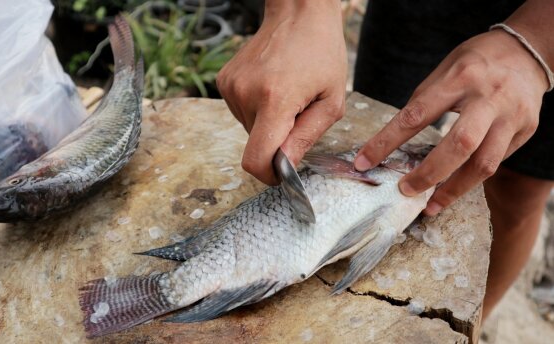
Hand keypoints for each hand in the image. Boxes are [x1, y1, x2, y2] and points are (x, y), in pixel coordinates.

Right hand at [217, 0, 346, 184]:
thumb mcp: (330, 102)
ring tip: (285, 95)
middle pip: (255, 145)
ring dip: (267, 123)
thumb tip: (284, 168)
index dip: (268, 175)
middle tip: (296, 114)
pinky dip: (257, 110)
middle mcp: (245, 94)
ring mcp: (231, 86)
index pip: (255, 160)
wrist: (298, 13)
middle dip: (276, 141)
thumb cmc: (322, 54)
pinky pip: (241, 112)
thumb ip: (305, 138)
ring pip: (248, 129)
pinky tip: (271, 87)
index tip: (282, 172)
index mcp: (274, 100)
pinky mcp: (224, 81)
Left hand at [354, 29, 548, 215]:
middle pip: (459, 144)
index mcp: (458, 78)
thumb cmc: (475, 62)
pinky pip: (496, 162)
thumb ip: (425, 102)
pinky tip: (455, 188)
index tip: (363, 163)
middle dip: (428, 174)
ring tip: (430, 206)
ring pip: (484, 164)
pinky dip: (472, 178)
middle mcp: (488, 97)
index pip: (416, 115)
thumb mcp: (445, 70)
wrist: (528, 50)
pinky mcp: (525, 130)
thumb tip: (396, 138)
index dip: (386, 142)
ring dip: (454, 190)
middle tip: (404, 192)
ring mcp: (511, 116)